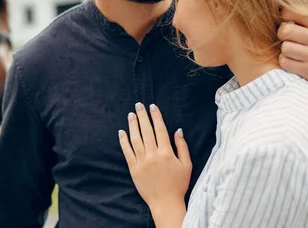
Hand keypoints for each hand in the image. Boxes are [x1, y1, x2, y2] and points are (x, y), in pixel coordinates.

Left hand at [118, 103, 190, 217]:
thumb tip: (178, 130)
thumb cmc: (179, 184)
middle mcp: (153, 155)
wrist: (165, 202)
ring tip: (131, 115)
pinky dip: (124, 141)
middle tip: (138, 105)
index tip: (152, 106)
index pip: (160, 129)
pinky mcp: (134, 168)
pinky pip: (127, 152)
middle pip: (146, 131)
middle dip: (142, 116)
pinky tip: (121, 132)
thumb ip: (182, 146)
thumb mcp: (187, 165)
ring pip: (136, 139)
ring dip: (133, 125)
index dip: (156, 116)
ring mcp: (142, 162)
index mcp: (167, 153)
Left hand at [278, 8, 307, 90]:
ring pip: (285, 48)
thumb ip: (305, 20)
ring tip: (293, 52)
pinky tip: (295, 61)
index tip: (288, 22)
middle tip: (288, 38)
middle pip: (285, 31)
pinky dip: (286, 62)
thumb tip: (281, 14)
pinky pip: (285, 62)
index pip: (290, 12)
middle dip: (282, 34)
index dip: (284, 17)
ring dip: (285, 51)